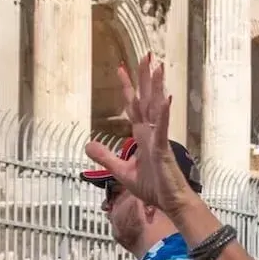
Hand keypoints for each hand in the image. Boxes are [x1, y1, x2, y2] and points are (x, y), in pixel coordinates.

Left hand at [85, 55, 193, 219]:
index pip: (133, 106)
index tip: (121, 68)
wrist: (171, 204)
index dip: (127, 87)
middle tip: (146, 55)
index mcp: (142, 136)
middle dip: (145, 78)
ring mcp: (159, 139)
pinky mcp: (164, 150)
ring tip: (159, 67)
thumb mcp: (121, 172)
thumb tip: (87, 144)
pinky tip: (166, 99)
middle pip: (146, 100)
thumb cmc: (153, 188)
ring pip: (157, 108)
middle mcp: (152, 133)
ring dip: (157, 87)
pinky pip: (163, 129)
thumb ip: (106, 156)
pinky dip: (164, 114)